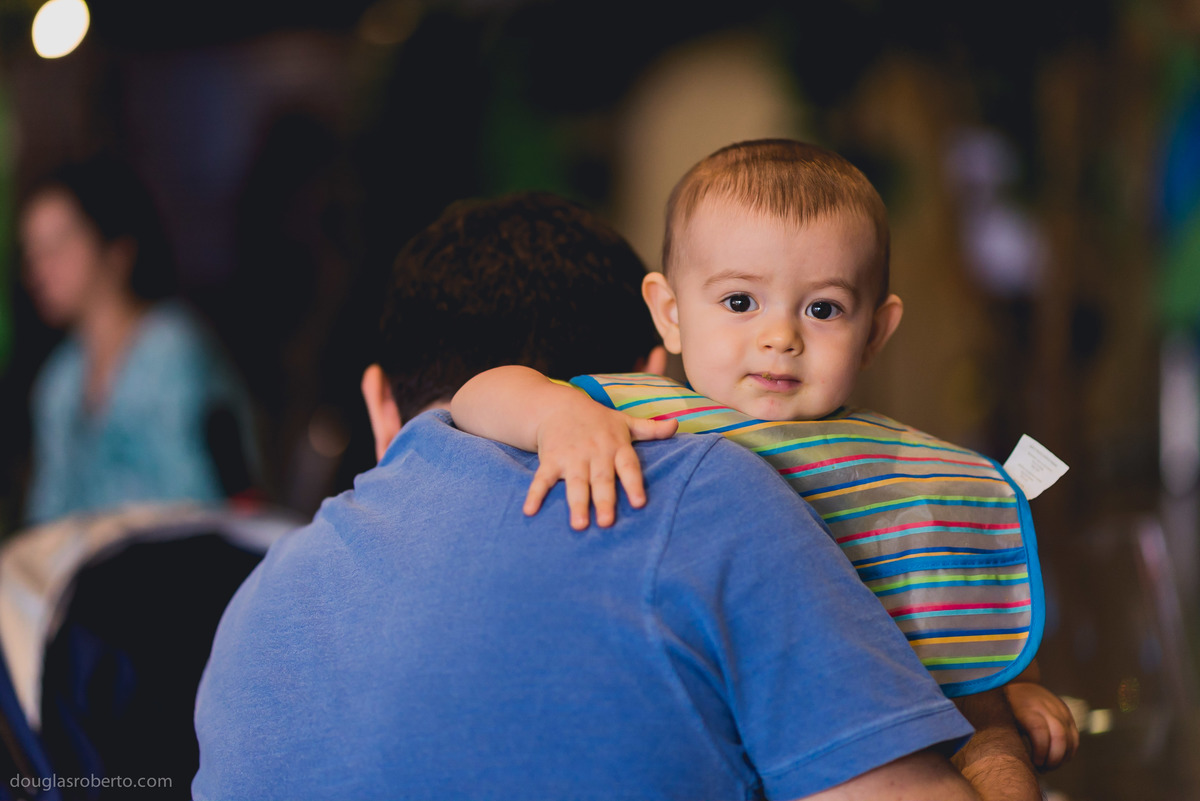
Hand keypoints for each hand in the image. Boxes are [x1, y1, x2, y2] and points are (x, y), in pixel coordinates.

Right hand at [525, 399, 676, 529]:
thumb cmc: (596, 419)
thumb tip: (677, 425)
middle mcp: (595, 453)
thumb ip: (650, 428)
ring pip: (575, 482)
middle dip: (603, 501)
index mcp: (616, 446)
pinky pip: (542, 479)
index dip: (633, 484)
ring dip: (576, 503)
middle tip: (607, 523)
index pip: (628, 466)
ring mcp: (571, 457)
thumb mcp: (624, 421)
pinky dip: (535, 495)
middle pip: (601, 479)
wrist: (558, 404)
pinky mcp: (550, 460)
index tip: (639, 503)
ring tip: (579, 525)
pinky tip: (530, 511)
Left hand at [1003, 681, 1078, 769]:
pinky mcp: (1066, 712)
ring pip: (1070, 738)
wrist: (1017, 683)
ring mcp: (1058, 708)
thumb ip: (1011, 736)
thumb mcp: (1003, 718)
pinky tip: (1058, 760)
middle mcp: (1044, 706)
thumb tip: (1014, 762)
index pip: (1039, 731)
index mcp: (1025, 707)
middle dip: (1054, 759)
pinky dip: (1069, 752)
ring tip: (1049, 766)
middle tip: (1043, 769)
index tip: (1034, 764)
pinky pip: (1074, 736)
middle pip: (1059, 736)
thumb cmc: (1005, 707)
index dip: (1040, 751)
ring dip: (1062, 758)